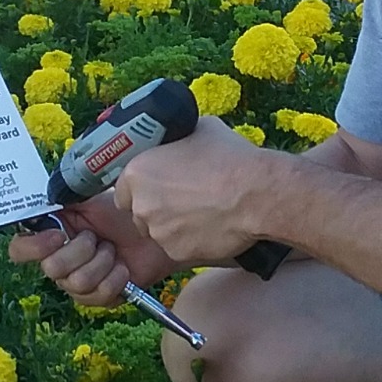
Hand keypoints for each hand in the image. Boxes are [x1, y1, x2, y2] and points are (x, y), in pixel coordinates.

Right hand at [7, 193, 175, 305]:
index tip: (58, 235)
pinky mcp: (99, 298)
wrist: (154, 232)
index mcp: (50, 235)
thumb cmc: (122, 213)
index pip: (19, 249)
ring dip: (102, 262)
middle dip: (81, 250)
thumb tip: (46, 197)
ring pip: (76, 283)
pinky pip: (98, 294)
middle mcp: (59, 262)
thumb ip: (65, 196)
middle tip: (97, 238)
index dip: (33, 247)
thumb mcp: (91, 197)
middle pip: (51, 268)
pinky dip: (116, 277)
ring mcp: (77, 283)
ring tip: (113, 250)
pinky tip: (123, 267)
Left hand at [116, 116, 279, 265]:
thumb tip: (179, 137)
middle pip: (139, 211)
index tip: (159, 185)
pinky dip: (190, 240)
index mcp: (138, 171)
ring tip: (202, 212)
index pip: (123, 187)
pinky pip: (177, 246)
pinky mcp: (176, 251)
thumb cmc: (230, 159)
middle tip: (184, 198)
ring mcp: (158, 231)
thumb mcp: (200, 130)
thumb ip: (178, 139)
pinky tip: (211, 226)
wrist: (257, 194)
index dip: (143, 187)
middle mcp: (141, 204)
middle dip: (156, 207)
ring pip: (158, 231)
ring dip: (173, 225)